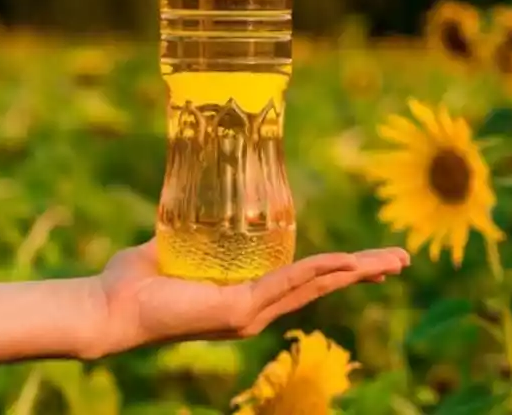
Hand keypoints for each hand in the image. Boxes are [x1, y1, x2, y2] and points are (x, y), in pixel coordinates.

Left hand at [86, 240, 409, 357]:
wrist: (110, 306)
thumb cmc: (136, 280)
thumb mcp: (178, 246)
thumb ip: (195, 231)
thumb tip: (199, 199)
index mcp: (247, 294)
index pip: (305, 279)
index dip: (339, 268)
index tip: (369, 258)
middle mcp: (256, 308)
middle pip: (322, 286)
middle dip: (364, 272)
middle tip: (401, 261)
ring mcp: (251, 313)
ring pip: (315, 285)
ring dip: (354, 271)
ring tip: (390, 262)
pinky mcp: (240, 311)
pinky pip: (288, 284)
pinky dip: (318, 271)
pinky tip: (345, 263)